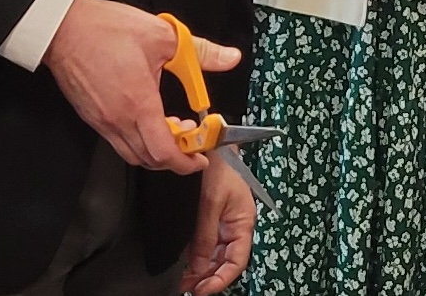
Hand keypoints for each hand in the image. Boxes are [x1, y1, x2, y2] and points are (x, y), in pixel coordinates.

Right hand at [44, 0, 234, 172]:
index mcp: (139, 104)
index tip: (201, 157)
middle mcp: (118, 120)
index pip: (164, 152)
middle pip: (149, 159)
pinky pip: (118, 140)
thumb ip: (201, 51)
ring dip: (156, 150)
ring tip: (174, 127)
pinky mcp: (92, 116)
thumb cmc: (107, 30)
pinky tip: (149, 117)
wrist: (64, 28)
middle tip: (192, 140)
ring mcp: (102, 121)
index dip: (186, 162)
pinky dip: (138, 139)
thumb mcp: (164, 35)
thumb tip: (229, 58)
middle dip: (175, 157)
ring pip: (132, 153)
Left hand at [177, 153, 255, 295]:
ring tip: (182, 279)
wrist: (206, 143)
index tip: (202, 290)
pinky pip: (204, 244)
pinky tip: (183, 263)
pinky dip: (195, 256)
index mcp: (243, 222)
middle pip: (224, 261)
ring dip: (199, 269)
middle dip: (207, 277)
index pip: (237, 260)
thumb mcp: (210, 203)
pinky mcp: (208, 218)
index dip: (221, 279)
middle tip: (186, 287)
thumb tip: (199, 267)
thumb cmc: (218, 166)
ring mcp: (221, 223)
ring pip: (213, 255)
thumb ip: (205, 236)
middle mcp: (234, 226)